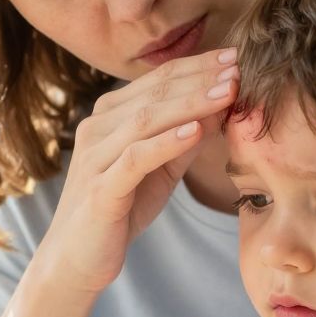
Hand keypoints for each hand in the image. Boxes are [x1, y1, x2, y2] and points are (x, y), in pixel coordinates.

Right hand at [37, 48, 237, 296]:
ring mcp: (96, 157)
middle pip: (155, 93)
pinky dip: (166, 142)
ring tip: (227, 93)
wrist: (77, 259)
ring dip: (191, 103)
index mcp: (110, 116)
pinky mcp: (100, 189)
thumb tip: (223, 105)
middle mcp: (98, 128)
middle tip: (238, 68)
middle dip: (200, 78)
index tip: (234, 57)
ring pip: (146, 119)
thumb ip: (186, 138)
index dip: (197, 66)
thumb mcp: (161, 169)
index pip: (158, 80)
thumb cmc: (121, 209)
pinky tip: (195, 131)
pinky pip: (135, 158)